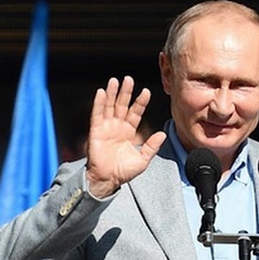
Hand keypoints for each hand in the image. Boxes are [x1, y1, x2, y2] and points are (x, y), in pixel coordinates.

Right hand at [85, 76, 167, 197]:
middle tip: (129, 79)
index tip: (146, 92)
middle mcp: (117, 127)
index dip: (140, 102)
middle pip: (122, 105)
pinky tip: (101, 92)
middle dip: (126, 92)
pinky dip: (98, 103)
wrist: (108, 180)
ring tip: (115, 81)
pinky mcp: (96, 131)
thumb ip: (152, 146)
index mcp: (129, 131)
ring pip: (109, 106)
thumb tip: (163, 134)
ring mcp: (106, 127)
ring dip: (112, 93)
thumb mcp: (143, 160)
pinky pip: (97, 115)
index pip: (135, 113)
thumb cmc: (123, 172)